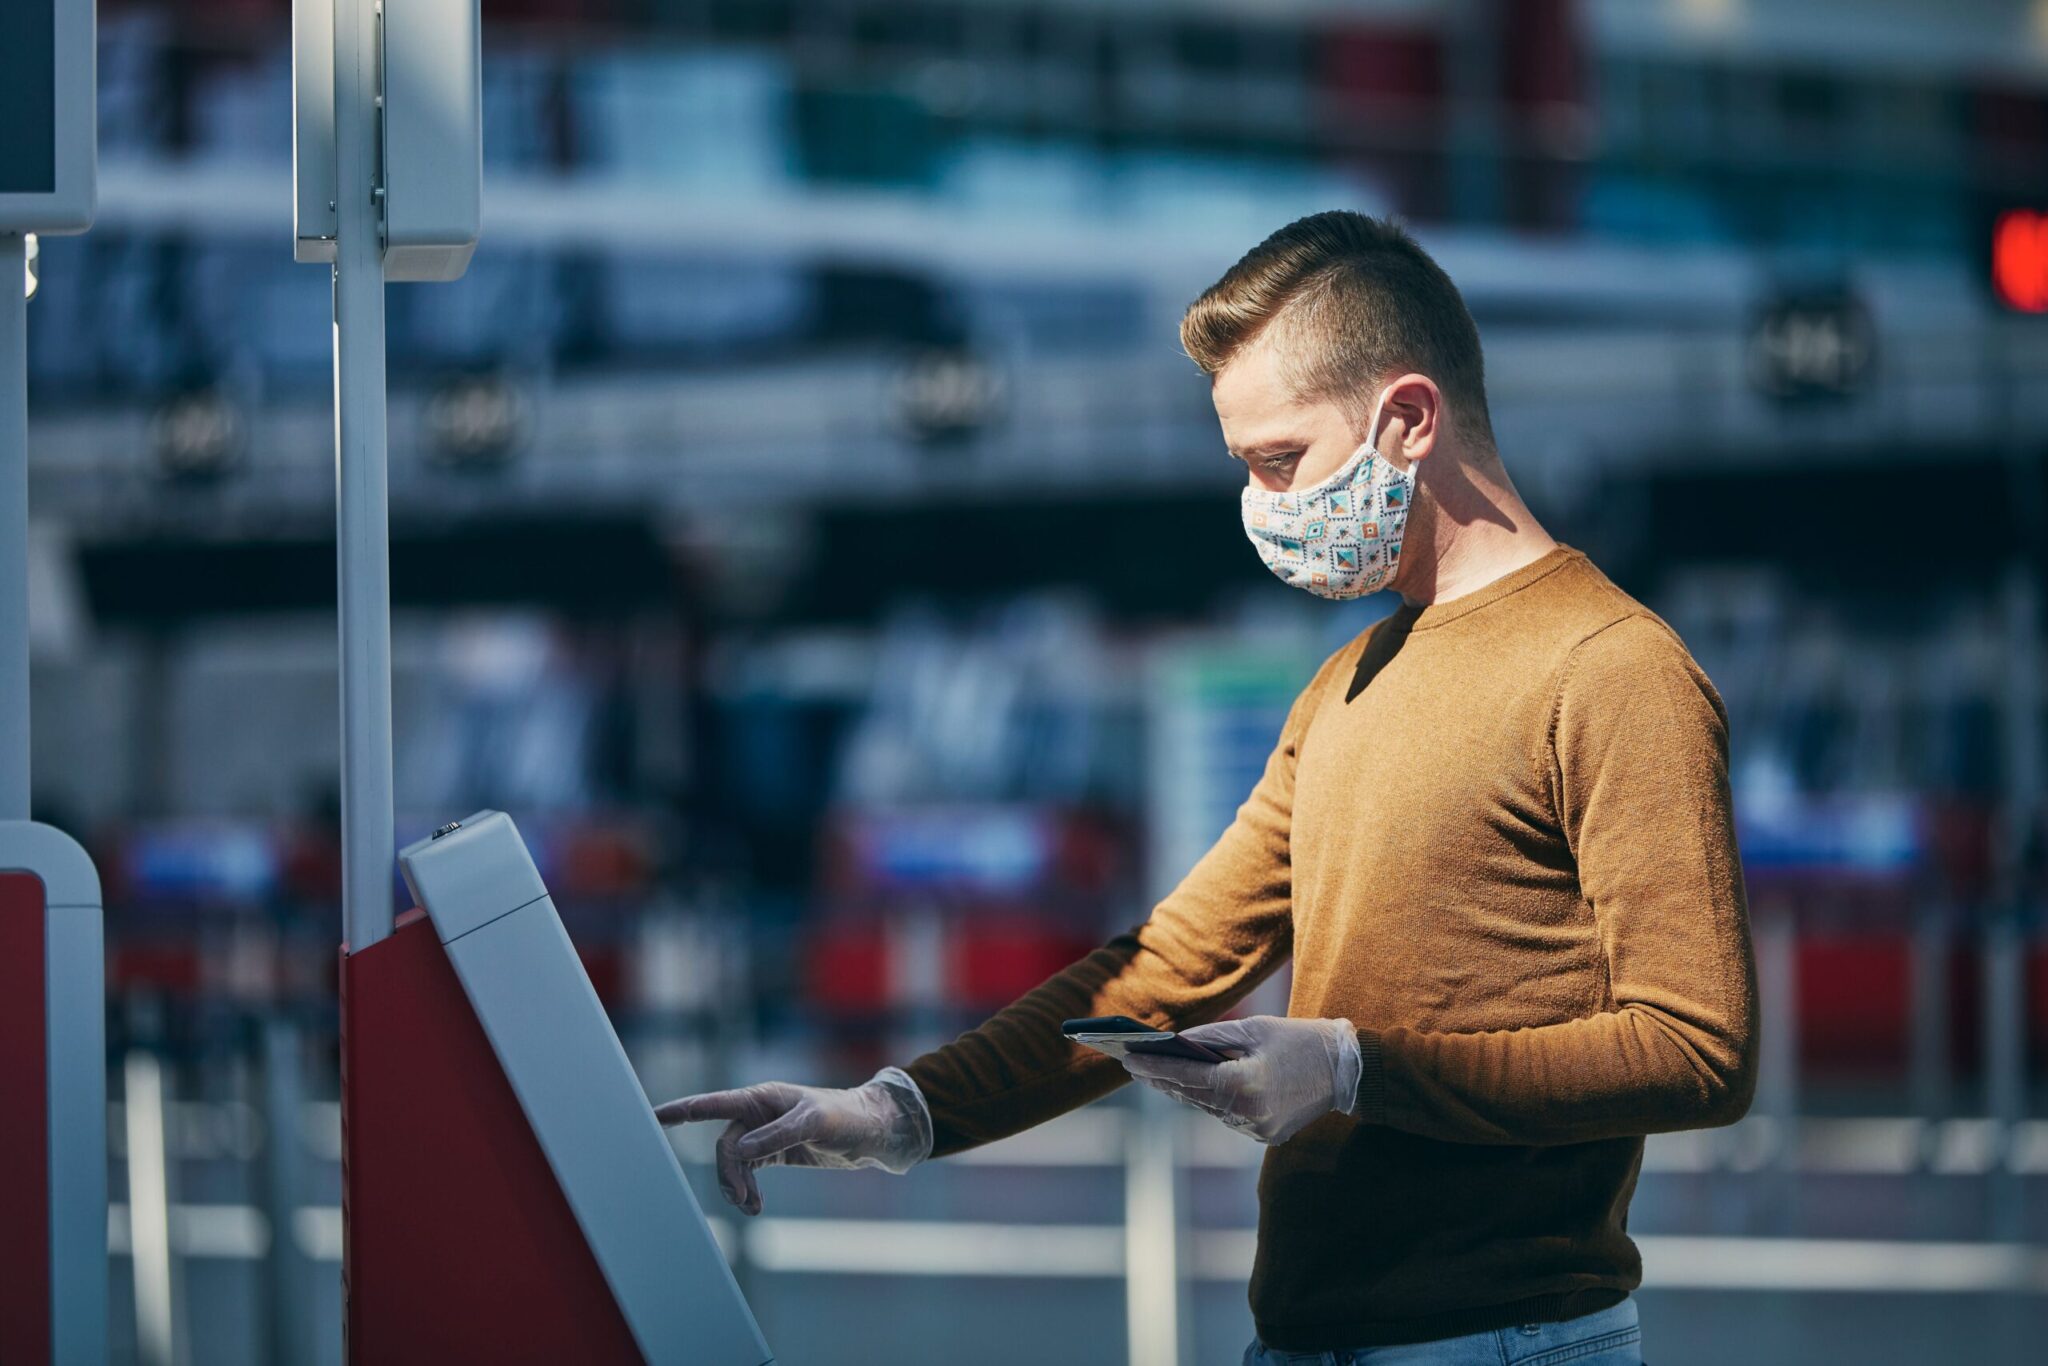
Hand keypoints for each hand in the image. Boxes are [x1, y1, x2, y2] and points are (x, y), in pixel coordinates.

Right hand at [655, 1066, 932, 1214]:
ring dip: (737, 1186)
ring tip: (752, 1208)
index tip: (653, 1116)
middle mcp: (758, 1114)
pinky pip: (747, 1171)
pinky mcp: (775, 1152)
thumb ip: (775, 1136)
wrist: (872, 1131)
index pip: (713, 1104)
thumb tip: (738, 1152)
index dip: (682, 1111)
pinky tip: (753, 1207)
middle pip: (725, 1145)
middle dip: (729, 1174)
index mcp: (761, 1098)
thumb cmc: (846, 1116)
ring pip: (734, 1162)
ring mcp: (765, 1134)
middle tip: (744, 1200)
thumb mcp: (813, 1123)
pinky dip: (746, 1189)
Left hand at [1119, 1016, 1359, 1144]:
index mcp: (1241, 1083)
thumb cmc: (1298, 1040)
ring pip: (1208, 1108)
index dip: (1153, 1067)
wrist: (1345, 1070)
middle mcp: (1244, 1113)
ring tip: (1156, 1075)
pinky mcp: (1265, 1136)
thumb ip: (1210, 1036)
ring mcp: (1255, 1129)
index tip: (1127, 1059)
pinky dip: (1212, 1100)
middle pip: (1191, 1095)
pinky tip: (1193, 1087)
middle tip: (1132, 1065)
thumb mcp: (1253, 1029)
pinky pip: (1228, 1116)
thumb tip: (1176, 1042)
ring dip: (1183, 1091)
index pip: (1184, 1076)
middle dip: (1161, 1079)